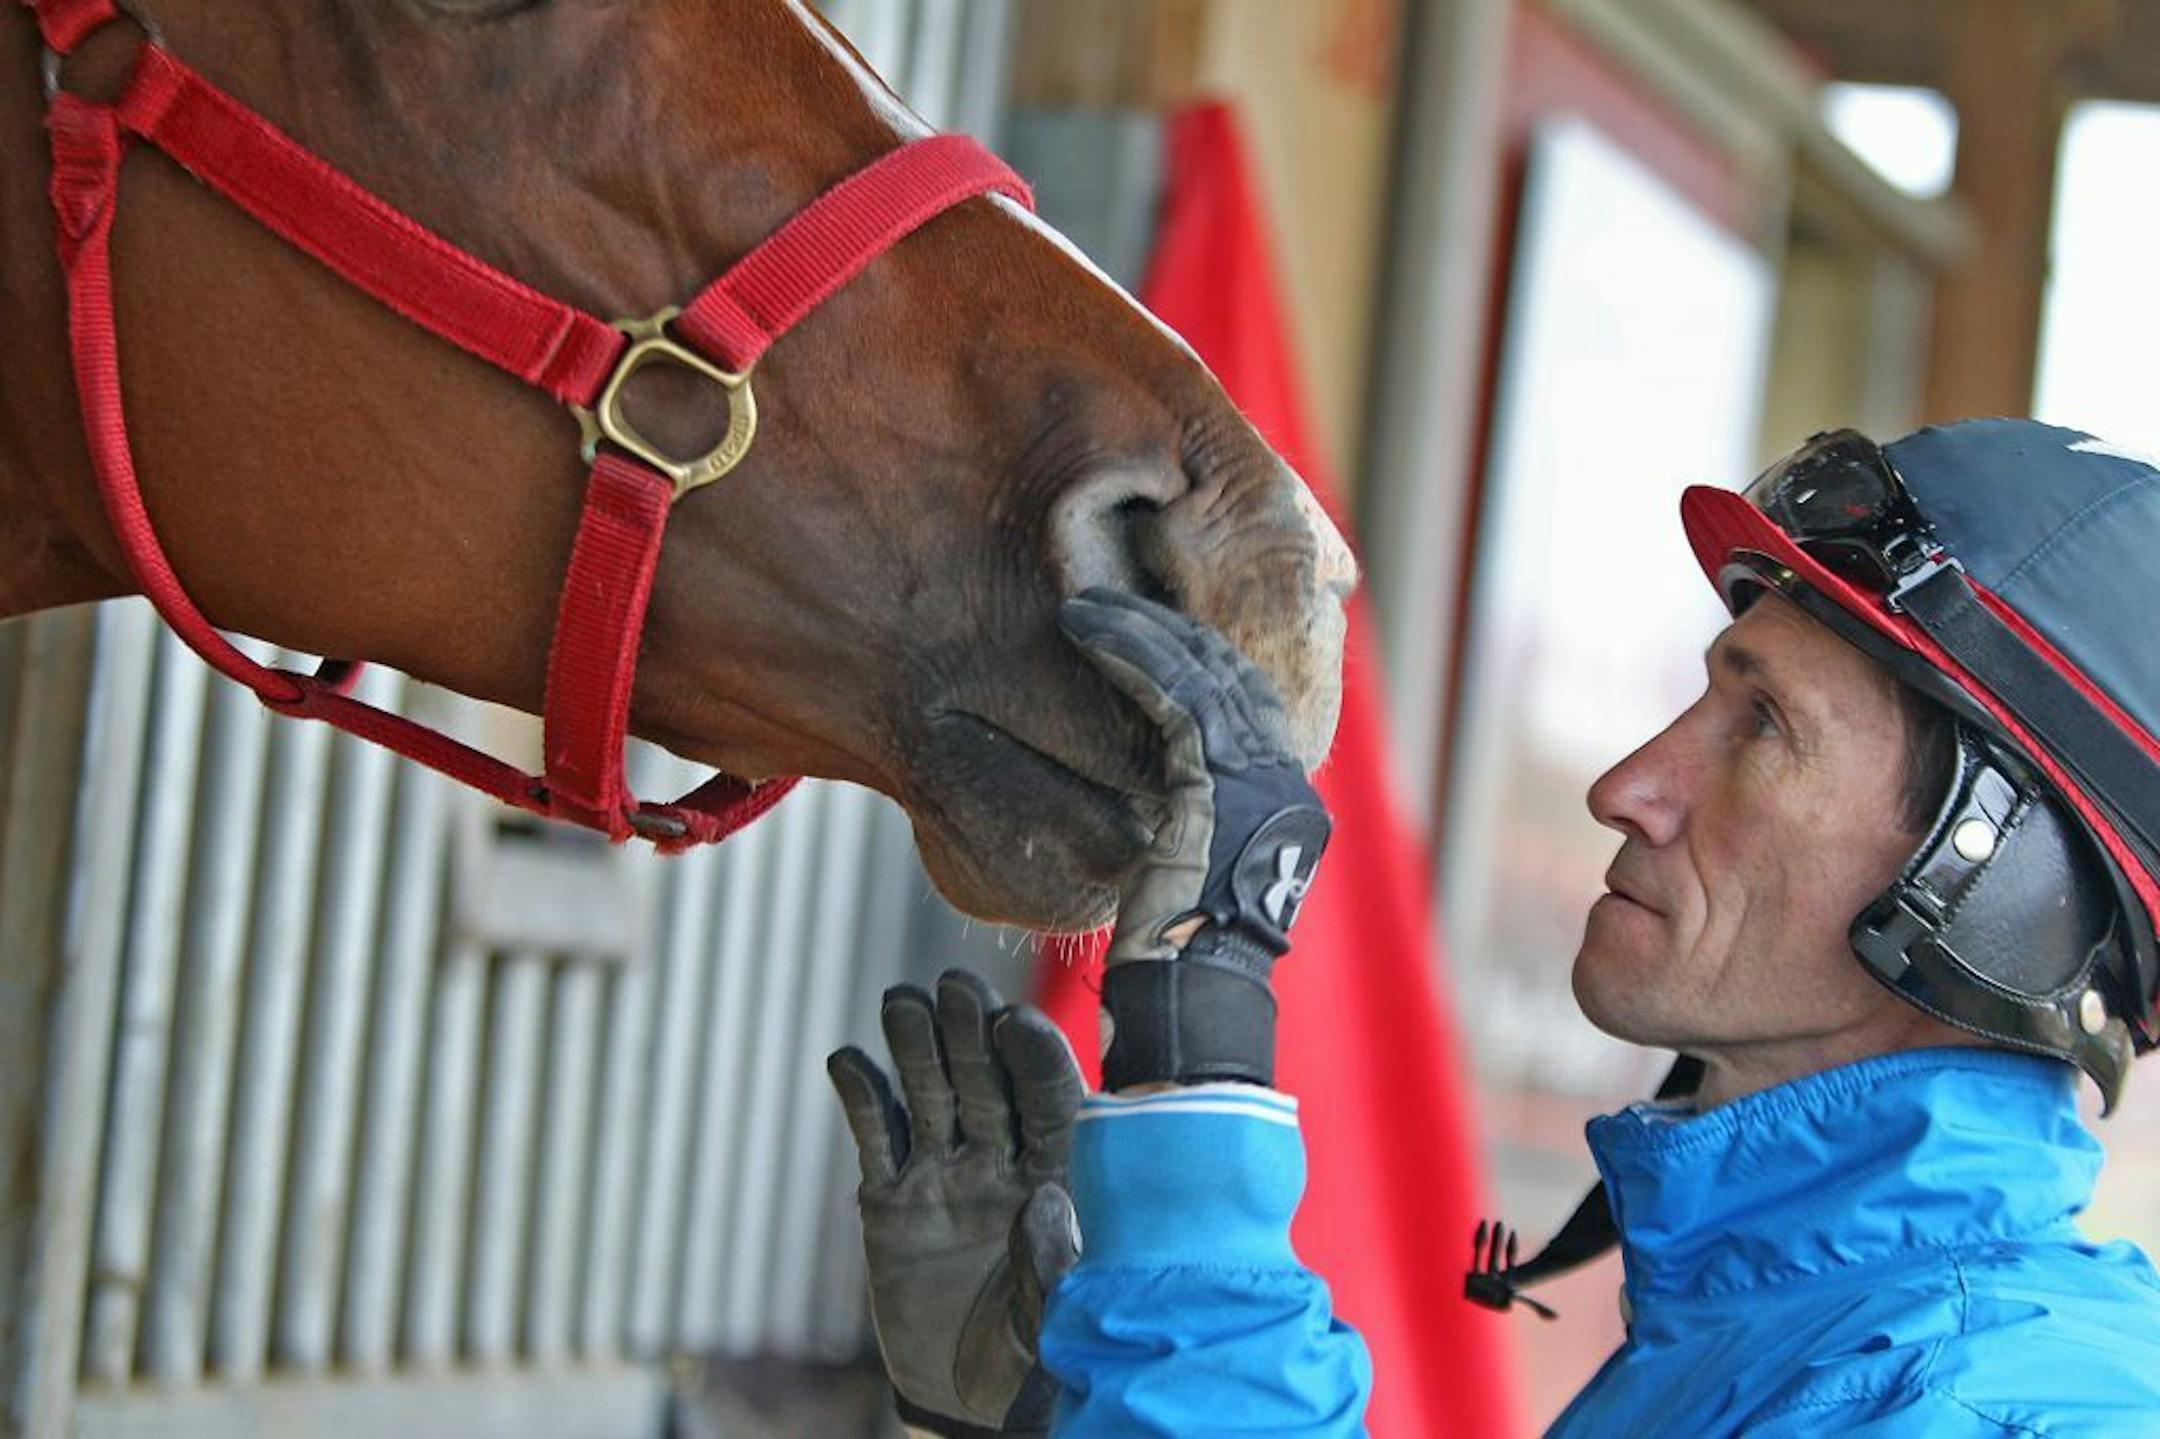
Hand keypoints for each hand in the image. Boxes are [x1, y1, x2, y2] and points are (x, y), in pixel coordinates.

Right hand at [828, 970, 1084, 1436]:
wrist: (966, 1393)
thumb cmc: (1031, 1355)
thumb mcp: (1053, 1320)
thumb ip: (1052, 1264)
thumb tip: (1043, 1198)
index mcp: (1057, 1176)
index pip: (1052, 1103)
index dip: (1035, 1060)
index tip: (1016, 1021)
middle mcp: (1001, 1161)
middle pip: (987, 1083)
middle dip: (971, 1034)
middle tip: (955, 985)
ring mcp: (943, 1174)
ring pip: (931, 1096)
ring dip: (917, 1049)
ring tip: (902, 1001)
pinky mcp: (889, 1200)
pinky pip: (877, 1139)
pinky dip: (863, 1099)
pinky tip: (848, 1060)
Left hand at [1059, 588, 1331, 1088]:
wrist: (1184, 1010)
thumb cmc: (1169, 968)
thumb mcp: (1182, 880)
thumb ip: (1183, 827)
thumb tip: (1150, 800)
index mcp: (1286, 809)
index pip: (1247, 707)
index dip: (1198, 660)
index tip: (1144, 630)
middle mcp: (1288, 788)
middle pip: (1231, 677)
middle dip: (1168, 629)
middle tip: (1107, 599)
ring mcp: (1263, 786)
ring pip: (1202, 675)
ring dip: (1139, 631)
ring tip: (1083, 607)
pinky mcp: (1220, 788)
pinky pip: (1175, 698)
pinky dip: (1131, 657)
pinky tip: (1089, 634)